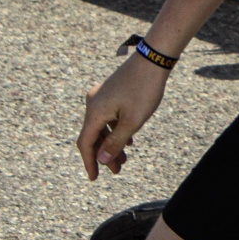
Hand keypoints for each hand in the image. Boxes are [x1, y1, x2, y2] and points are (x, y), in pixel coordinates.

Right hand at [77, 55, 167, 179]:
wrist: (152, 60)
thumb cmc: (144, 90)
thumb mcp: (132, 122)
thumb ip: (115, 142)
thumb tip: (101, 160)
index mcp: (95, 112)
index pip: (86, 143)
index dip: (89, 162)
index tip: (94, 178)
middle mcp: (93, 103)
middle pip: (94, 135)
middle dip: (104, 155)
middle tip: (117, 171)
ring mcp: (101, 96)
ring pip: (102, 126)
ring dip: (112, 143)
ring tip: (125, 159)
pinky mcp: (110, 92)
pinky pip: (108, 116)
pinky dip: (115, 130)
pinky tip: (129, 141)